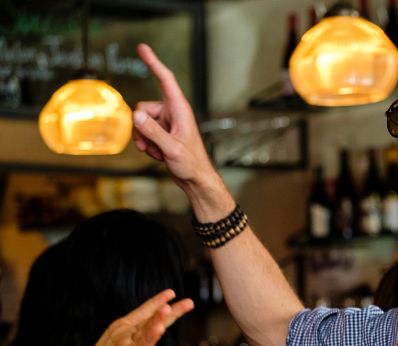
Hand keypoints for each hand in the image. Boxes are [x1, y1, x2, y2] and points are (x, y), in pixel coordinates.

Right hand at [132, 44, 214, 188]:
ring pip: (140, 123)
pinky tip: (159, 155)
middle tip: (157, 146)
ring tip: (160, 152)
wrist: (195, 179)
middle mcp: (172, 112)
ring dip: (144, 140)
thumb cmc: (191, 164)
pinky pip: (142, 133)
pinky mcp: (161, 133)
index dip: (153, 62)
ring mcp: (166, 123)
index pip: (165, 79)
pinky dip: (146, 145)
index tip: (142, 47)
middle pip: (142, 109)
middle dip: (142, 128)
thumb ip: (153, 132)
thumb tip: (135, 115)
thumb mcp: (171, 149)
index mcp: (180, 109)